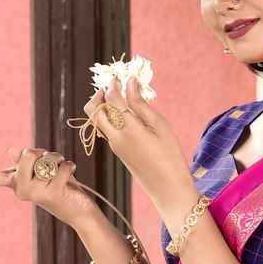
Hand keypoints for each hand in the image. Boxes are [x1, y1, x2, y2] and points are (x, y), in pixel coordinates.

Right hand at [0, 145, 98, 227]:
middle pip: (26, 155)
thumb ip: (26, 160)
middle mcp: (21, 190)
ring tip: (62, 168)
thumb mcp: (41, 170)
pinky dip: (69, 166)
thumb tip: (11, 151)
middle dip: (41, 152)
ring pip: (46, 159)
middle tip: (50, 160)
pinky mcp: (52, 194)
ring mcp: (36, 193)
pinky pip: (61, 167)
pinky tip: (70, 173)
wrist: (78, 210)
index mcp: (15, 183)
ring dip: (58, 159)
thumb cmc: (59, 186)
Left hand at [89, 75, 191, 210]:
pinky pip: (105, 129)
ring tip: (122, 98)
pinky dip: (109, 116)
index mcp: (128, 128)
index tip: (122, 76)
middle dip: (100, 94)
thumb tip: (130, 82)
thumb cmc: (170, 155)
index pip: (111, 98)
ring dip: (103, 105)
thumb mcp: (159, 126)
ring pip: (97, 119)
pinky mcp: (117, 151)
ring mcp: (114, 145)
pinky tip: (126, 114)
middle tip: (115, 87)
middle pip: (93, 109)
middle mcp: (115, 136)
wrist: (166, 187)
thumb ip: (141, 104)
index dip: (115, 84)